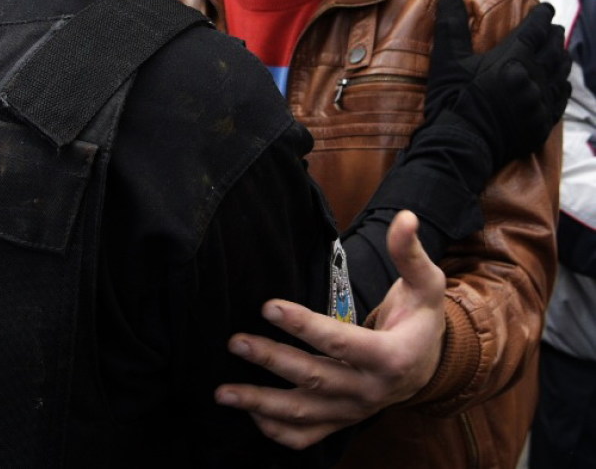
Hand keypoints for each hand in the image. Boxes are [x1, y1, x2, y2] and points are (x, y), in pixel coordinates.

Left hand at [215, 211, 445, 448]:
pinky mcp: (342, 422)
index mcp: (390, 357)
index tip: (268, 305)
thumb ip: (410, 252)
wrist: (431, 365)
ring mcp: (354, 411)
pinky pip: (307, 436)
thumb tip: (406, 217)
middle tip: (235, 341)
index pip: (341, 342)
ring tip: (222, 392)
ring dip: (261, 404)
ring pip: (304, 413)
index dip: (303, 325)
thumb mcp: (425, 284)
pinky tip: (249, 414)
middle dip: (272, 360)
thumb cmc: (420, 318)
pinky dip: (277, 430)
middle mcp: (370, 391)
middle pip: (314, 377)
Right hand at [425, 0, 568, 165]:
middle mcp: (533, 77)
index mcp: (512, 58)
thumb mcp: (448, 60)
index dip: (542, 16)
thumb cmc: (453, 98)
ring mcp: (541, 101)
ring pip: (560, 73)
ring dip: (562, 58)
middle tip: (555, 27)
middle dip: (554, 36)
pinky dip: (563, 86)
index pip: (535, 30)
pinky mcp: (542, 122)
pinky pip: (561, 99)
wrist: (464, 141)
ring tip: (561, 50)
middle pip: (552, 50)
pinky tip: (562, 83)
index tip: (546, 7)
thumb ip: (452, 26)